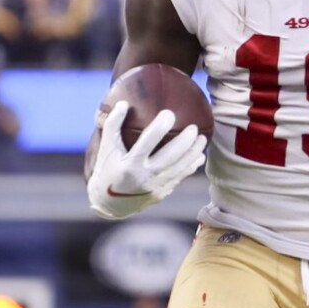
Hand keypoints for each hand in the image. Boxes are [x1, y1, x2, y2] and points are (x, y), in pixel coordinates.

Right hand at [86, 102, 204, 220]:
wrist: (109, 204)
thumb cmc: (107, 170)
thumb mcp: (105, 148)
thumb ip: (112, 125)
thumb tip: (124, 103)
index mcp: (129, 164)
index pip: (147, 142)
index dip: (159, 127)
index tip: (169, 114)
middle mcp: (144, 177)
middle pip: (171, 157)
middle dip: (185, 141)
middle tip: (194, 128)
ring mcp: (155, 187)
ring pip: (180, 168)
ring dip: (193, 153)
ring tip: (202, 138)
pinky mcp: (161, 193)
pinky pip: (180, 178)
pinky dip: (191, 166)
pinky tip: (199, 156)